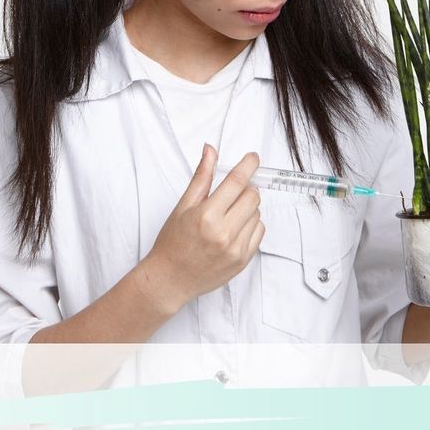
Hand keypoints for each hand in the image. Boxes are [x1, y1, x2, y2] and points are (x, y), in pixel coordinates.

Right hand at [139, 143, 263, 312]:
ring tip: (227, 216)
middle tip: (232, 192)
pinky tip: (234, 229)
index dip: (248, 165)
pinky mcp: (243, 261)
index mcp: (207, 216)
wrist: (170, 279)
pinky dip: (251, 225)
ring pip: (257, 213)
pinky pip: (259, 232)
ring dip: (247, 208)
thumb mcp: (183, 206)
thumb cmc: (172, 243)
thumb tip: (210, 151)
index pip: (236, 182)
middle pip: (252, 196)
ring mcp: (235, 249)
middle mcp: (224, 233)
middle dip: (246, 189)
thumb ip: (201, 178)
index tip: (253, 158)